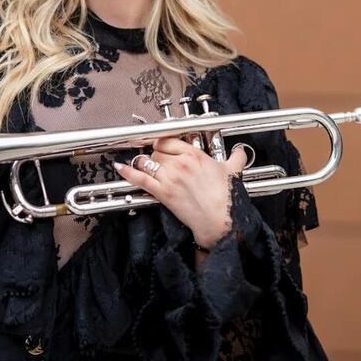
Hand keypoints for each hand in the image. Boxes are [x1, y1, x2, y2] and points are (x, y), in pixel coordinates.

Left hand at [114, 138, 248, 249]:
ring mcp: (169, 177)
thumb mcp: (233, 172)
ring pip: (147, 161)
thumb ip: (236, 158)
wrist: (220, 219)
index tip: (160, 144)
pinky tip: (120, 167)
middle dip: (155, 154)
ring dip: (142, 162)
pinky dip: (128, 172)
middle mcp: (180, 163)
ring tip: (140, 162)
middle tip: (156, 159)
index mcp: (195, 155)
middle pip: (156, 150)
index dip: (162, 142)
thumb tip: (241, 152)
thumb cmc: (227, 197)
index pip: (169, 140)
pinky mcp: (162, 192)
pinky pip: (140, 178)